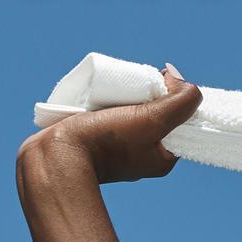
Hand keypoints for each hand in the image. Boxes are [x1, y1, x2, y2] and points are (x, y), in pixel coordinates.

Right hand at [17, 63, 200, 187]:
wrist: (55, 156)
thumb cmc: (106, 141)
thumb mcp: (152, 120)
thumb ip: (179, 104)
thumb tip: (186, 83)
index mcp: (163, 159)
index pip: (180, 121)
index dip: (175, 98)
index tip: (161, 83)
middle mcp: (144, 156)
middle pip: (157, 114)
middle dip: (149, 96)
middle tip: (137, 86)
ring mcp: (119, 149)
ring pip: (133, 113)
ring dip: (128, 97)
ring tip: (118, 89)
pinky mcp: (97, 140)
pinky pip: (112, 116)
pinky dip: (111, 103)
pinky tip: (104, 95)